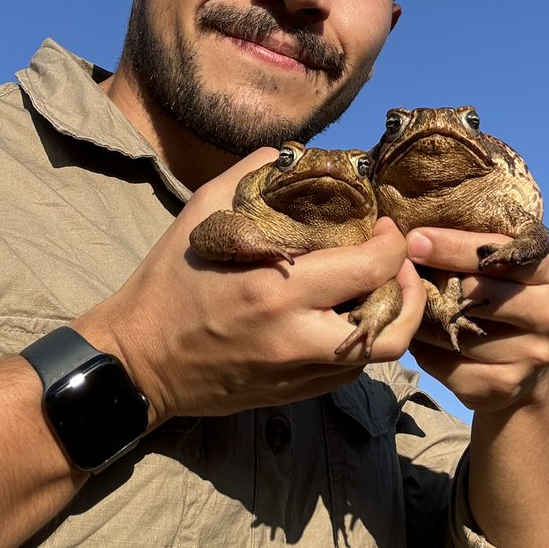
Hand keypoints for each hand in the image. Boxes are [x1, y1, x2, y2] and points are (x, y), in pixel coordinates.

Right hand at [76, 150, 425, 424]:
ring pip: (377, 355)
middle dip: (411, 289)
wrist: (138, 361)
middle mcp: (296, 338)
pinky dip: (360, 341)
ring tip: (379, 288)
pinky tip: (346, 315)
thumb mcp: (203, 211)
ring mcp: (297, 373)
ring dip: (390, 319)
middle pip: (392, 328)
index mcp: (277, 290)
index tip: (383, 226)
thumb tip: (300, 152)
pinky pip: (348, 371)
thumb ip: (255, 173)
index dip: (391, 244)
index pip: (369, 268)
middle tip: (399, 264)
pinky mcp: (294, 395)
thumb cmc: (170, 280)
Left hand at [405, 228, 548, 413]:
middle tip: (405, 274)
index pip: (500, 251)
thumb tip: (414, 240)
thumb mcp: (500, 262)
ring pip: (458, 330)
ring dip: (425, 320)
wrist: (523, 361)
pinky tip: (424, 340)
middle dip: (435, 282)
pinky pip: (449, 363)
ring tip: (411, 308)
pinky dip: (427, 351)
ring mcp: (534, 353)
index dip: (452, 245)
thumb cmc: (500, 295)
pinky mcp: (507, 384)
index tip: (414, 240)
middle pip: (477, 291)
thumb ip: (471, 244)